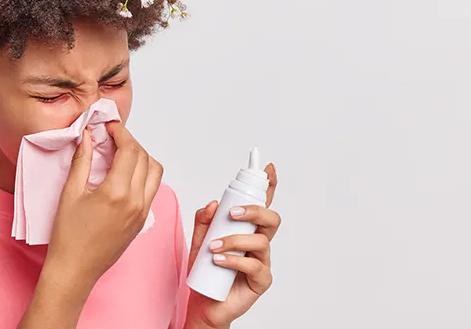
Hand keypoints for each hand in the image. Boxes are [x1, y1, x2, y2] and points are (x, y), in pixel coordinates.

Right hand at [44, 121, 163, 288]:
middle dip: (130, 142)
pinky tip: (124, 174)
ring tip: (121, 154)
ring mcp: (142, 212)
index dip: (121, 133)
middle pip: (145, 158)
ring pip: (155, 172)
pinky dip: (144, 174)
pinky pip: (152, 189)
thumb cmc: (68, 236)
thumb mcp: (70, 193)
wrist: (75, 270)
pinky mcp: (142, 221)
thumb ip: (83, 160)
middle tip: (112, 137)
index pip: (130, 150)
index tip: (109, 126)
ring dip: (142, 157)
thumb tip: (88, 135)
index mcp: (117, 192)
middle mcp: (136, 201)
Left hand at [185, 163, 280, 328]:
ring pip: (262, 242)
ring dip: (235, 240)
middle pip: (272, 219)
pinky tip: (218, 261)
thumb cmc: (205, 271)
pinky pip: (254, 266)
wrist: (203, 302)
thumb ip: (204, 220)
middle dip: (255, 210)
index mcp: (247, 229)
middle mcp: (258, 243)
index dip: (268, 185)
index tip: (267, 168)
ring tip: (213, 247)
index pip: (261, 203)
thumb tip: (214, 203)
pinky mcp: (261, 281)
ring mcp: (262, 261)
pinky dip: (234, 260)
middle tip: (233, 213)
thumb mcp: (198, 240)